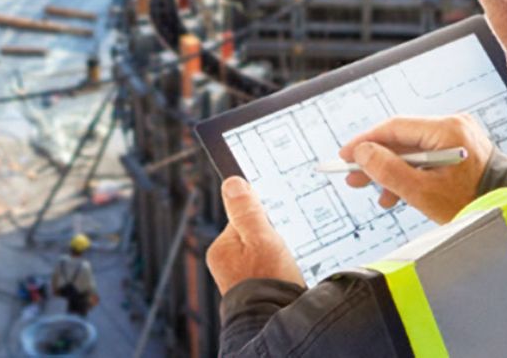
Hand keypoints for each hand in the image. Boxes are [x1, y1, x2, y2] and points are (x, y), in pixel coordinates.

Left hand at [205, 177, 304, 295]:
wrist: (276, 324)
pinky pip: (268, 270)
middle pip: (254, 235)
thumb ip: (247, 210)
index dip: (262, 220)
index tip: (273, 226)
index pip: (242, 219)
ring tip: (283, 269)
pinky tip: (285, 279)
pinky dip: (279, 271)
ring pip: (263, 253)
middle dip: (271, 240)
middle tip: (280, 253)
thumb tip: (232, 183)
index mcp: (221, 249)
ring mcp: (238, 280)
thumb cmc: (267, 282)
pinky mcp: (253, 291)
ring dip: (277, 257)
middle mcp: (225, 264)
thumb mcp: (261, 237)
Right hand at [338, 114, 494, 223]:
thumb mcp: (422, 192)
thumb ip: (388, 171)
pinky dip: (412, 172)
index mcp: (448, 130)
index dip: (365, 142)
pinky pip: (428, 156)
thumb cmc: (473, 204)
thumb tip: (361, 153)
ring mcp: (460, 136)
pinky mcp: (462, 149)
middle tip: (354, 178)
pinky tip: (398, 193)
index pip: (395, 128)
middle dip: (377, 160)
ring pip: (414, 150)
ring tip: (376, 193)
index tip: (345, 156)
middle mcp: (454, 126)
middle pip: (403, 139)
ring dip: (393, 170)